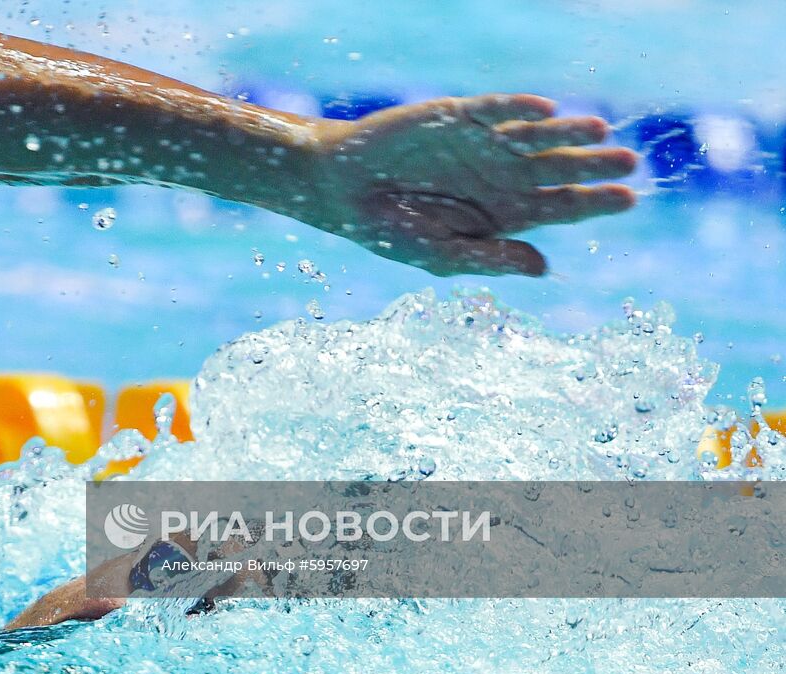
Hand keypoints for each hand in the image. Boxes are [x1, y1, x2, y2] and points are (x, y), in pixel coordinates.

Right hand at [314, 94, 636, 275]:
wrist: (342, 190)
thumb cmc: (389, 229)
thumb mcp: (440, 255)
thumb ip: (491, 258)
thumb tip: (543, 267)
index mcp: (503, 213)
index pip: (560, 207)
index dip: (594, 202)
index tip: (629, 199)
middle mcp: (500, 176)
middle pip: (558, 169)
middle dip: (592, 164)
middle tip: (629, 161)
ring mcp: (482, 144)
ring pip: (535, 136)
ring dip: (566, 132)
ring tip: (599, 128)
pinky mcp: (458, 116)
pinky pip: (495, 110)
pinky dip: (518, 108)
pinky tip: (545, 110)